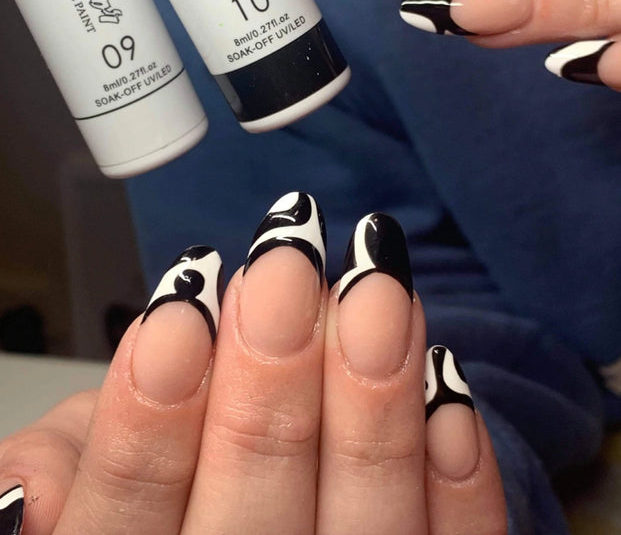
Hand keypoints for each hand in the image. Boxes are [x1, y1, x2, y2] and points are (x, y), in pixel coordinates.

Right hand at [0, 194, 506, 533]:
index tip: (181, 306)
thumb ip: (57, 463)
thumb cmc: (159, 479)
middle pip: (254, 515)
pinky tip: (442, 381)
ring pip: (365, 525)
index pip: (130, 521)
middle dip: (272, 377)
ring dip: (372, 398)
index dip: (152, 415)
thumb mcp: (81, 463)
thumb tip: (23, 493)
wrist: (245, 501)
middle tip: (287, 262)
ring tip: (375, 284)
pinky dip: (454, 470)